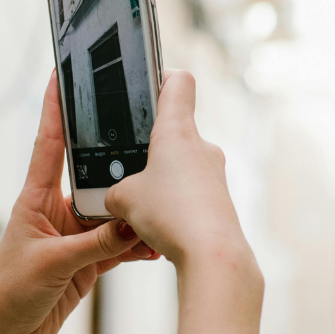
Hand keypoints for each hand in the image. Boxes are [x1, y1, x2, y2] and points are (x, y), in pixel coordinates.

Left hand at [0, 71, 157, 333]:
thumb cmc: (8, 295)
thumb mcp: (53, 265)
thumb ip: (95, 244)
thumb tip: (133, 225)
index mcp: (35, 199)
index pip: (48, 143)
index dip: (54, 107)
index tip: (62, 72)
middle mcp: (56, 211)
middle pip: (94, 176)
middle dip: (120, 164)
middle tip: (149, 144)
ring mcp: (73, 237)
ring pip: (113, 214)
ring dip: (136, 214)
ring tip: (164, 205)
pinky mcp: (87, 262)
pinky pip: (119, 246)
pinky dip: (138, 246)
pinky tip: (157, 246)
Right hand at [104, 71, 252, 270]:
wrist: (212, 256)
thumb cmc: (172, 217)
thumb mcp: (123, 200)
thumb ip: (113, 190)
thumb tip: (118, 196)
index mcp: (177, 131)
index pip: (178, 82)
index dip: (161, 77)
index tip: (148, 84)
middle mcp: (202, 147)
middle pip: (174, 131)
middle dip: (149, 149)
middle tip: (128, 167)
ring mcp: (215, 174)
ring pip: (181, 167)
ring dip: (162, 181)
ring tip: (141, 207)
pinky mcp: (220, 200)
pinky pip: (191, 194)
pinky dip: (175, 205)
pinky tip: (160, 226)